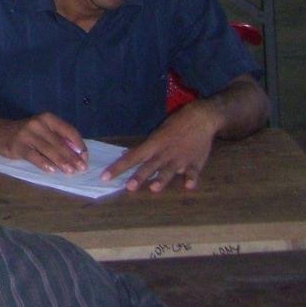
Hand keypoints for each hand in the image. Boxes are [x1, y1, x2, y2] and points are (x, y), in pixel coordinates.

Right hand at [0, 113, 87, 173]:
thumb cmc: (27, 134)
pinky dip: (44, 163)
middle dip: (72, 156)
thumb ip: (59, 139)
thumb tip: (78, 153)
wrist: (0, 132)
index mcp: (48, 118)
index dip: (79, 144)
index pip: (68, 130)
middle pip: (59, 142)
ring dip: (61, 162)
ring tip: (70, 172)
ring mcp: (27, 134)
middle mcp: (38, 124)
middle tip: (81, 168)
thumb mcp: (44, 131)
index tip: (85, 156)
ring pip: (48, 149)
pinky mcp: (18, 145)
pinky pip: (33, 156)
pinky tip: (51, 170)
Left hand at [103, 102, 220, 191]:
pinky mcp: (196, 162)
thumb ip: (143, 148)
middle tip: (128, 187)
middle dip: (139, 176)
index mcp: (153, 145)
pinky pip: (193, 171)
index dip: (118, 167)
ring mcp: (180, 158)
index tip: (105, 176)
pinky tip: (189, 185)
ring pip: (169, 170)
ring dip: (162, 179)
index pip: (132, 157)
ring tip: (154, 188)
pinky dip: (191, 178)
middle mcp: (164, 153)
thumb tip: (125, 155)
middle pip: (149, 166)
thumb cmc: (175, 126)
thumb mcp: (157, 134)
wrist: (200, 118)